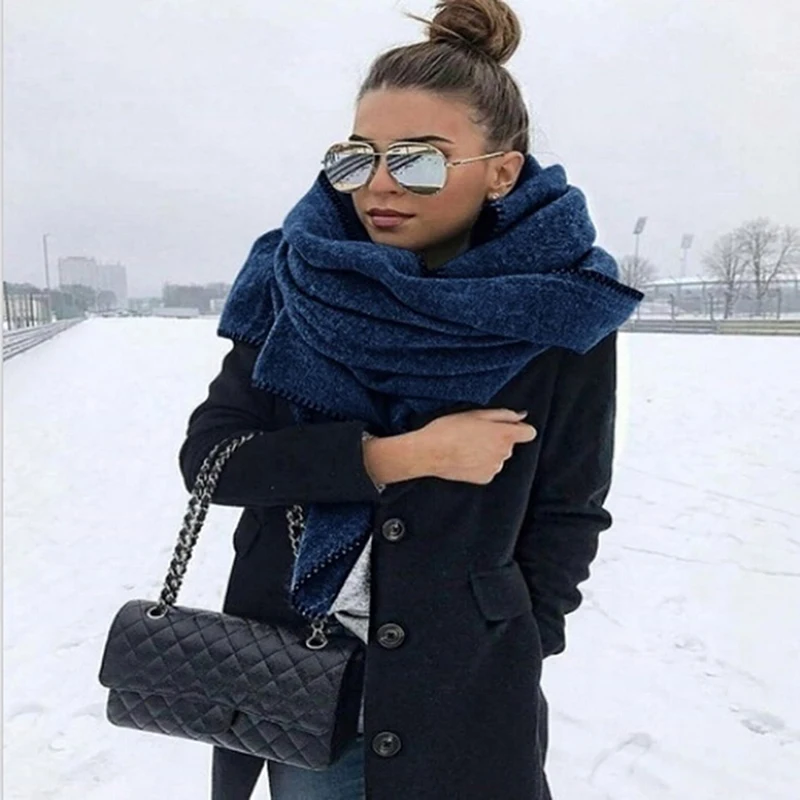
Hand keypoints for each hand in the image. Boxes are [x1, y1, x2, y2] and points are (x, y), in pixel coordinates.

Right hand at [416, 408, 536, 484]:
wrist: (429, 453)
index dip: (519, 428)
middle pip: (510, 444)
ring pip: (498, 457)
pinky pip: (489, 469)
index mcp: (504, 434)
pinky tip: (465, 458)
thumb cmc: (449, 429)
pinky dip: (481, 464)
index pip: (529, 433)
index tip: (507, 427)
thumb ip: (504, 415)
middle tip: (476, 433)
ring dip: (488, 452)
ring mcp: (495, 468)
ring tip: (467, 446)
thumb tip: (521, 416)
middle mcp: (504, 453)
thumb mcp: (476, 414)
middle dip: (498, 438)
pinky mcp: (485, 478)